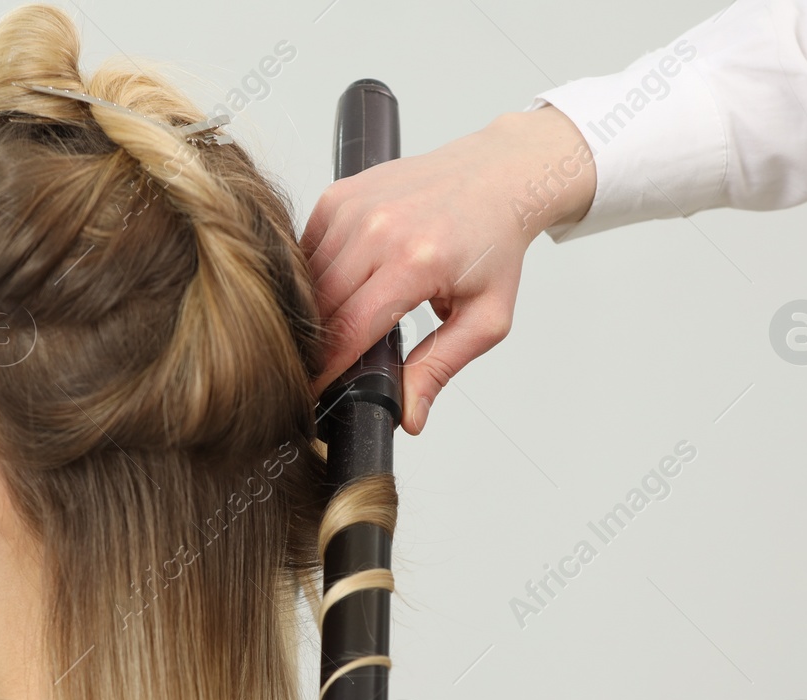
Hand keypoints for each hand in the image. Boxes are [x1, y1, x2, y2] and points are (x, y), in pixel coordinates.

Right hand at [300, 106, 595, 433]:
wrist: (498, 177)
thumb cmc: (494, 246)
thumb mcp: (486, 318)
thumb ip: (442, 367)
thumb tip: (408, 416)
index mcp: (416, 260)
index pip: (351, 330)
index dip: (327, 371)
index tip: (314, 395)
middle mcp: (380, 228)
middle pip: (322, 307)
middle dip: (317, 345)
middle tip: (323, 370)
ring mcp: (355, 207)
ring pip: (308, 279)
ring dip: (313, 312)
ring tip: (331, 331)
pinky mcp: (340, 195)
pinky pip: (307, 248)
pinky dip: (314, 276)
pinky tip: (337, 288)